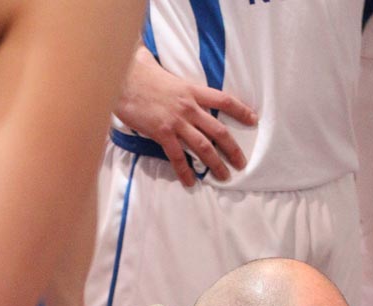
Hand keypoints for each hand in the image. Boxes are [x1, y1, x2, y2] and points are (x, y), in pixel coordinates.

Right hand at [117, 45, 256, 186]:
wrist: (119, 79)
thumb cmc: (136, 72)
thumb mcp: (156, 66)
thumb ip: (160, 66)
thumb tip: (146, 56)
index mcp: (191, 89)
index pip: (223, 99)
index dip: (240, 110)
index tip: (253, 120)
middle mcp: (189, 107)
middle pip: (219, 130)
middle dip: (233, 148)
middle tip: (241, 163)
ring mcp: (177, 122)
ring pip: (203, 146)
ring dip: (216, 163)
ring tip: (224, 176)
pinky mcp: (163, 133)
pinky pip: (178, 157)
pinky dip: (185, 171)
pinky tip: (191, 182)